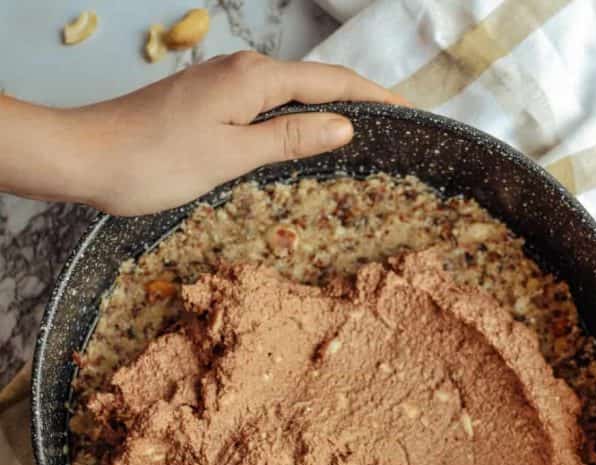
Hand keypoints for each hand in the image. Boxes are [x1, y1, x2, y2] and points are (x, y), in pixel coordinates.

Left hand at [0, 53, 402, 213]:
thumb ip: (288, 139)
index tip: (410, 113)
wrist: (86, 157)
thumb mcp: (231, 156)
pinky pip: (264, 109)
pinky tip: (302, 145)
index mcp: (254, 79)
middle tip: (394, 133)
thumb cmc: (154, 160)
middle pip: (314, 84)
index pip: (331, 83)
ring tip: (361, 142)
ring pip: (289, 97)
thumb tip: (341, 126)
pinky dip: (292, 123)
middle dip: (357, 103)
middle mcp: (241, 73)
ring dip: (325, 115)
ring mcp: (221, 86)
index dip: (374, 97)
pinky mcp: (206, 104)